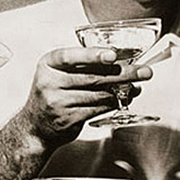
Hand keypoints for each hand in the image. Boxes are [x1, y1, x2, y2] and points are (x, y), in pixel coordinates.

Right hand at [17, 47, 152, 145]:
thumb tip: (119, 58)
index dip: (93, 55)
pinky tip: (123, 98)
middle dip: (122, 74)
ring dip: (122, 90)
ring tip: (137, 85)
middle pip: (92, 77)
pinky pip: (97, 109)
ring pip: (98, 95)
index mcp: (49, 64)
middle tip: (143, 71)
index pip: (71, 56)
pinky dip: (114, 103)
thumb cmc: (53, 92)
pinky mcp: (67, 119)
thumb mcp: (59, 72)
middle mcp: (50, 82)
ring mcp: (58, 103)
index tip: (113, 55)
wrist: (35, 125)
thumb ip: (82, 64)